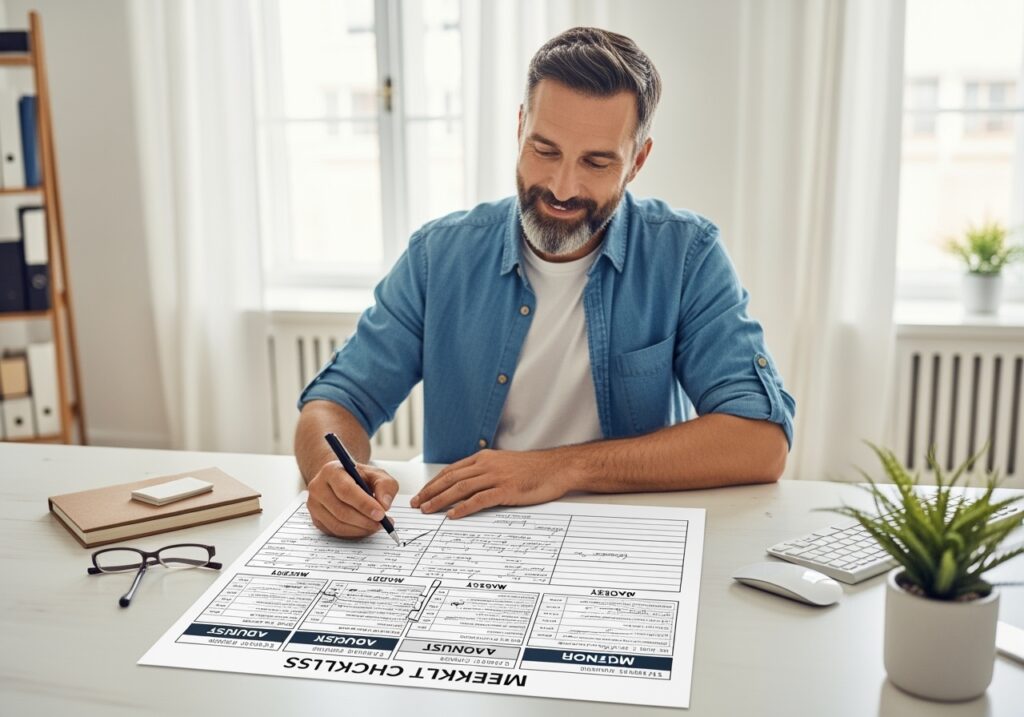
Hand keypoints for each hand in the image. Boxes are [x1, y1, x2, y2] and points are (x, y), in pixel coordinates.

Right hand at [307, 461, 398, 537]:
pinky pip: (335, 532)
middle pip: (341, 510)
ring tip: (376, 526)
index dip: (364, 504)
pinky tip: (365, 528)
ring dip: (360, 529)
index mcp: (331, 471)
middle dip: (365, 520)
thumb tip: (384, 505)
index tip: (381, 514)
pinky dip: (353, 533)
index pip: (346, 490)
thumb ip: (385, 485)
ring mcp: (314, 505)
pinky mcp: (316, 519)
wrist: (341, 480)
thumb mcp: (377, 474)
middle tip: (382, 523)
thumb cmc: (359, 477)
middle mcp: (318, 487)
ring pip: (337, 524)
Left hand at [410, 449, 575, 518]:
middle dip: (431, 492)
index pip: (451, 470)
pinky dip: (463, 507)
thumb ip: (486, 473)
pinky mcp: (506, 490)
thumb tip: (468, 488)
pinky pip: (479, 499)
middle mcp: (487, 465)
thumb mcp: (505, 465)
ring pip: (460, 488)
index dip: (434, 483)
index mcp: (484, 458)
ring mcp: (496, 477)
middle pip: (451, 478)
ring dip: (441, 500)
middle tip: (417, 504)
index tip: (422, 493)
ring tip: (428, 510)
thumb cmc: (534, 470)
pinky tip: (453, 515)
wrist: (557, 468)